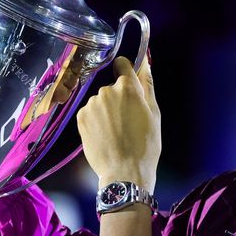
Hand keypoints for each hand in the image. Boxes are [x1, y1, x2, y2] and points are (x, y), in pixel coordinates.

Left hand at [76, 56, 159, 192]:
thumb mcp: (154, 114)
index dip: (127, 72)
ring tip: (116, 131)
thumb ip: (148, 85)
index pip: (122, 64)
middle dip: (119, 98)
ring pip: (101, 101)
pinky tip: (105, 135)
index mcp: (128, 88)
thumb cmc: (145, 145)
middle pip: (112, 86)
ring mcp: (91, 104)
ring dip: (107, 110)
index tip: (130, 82)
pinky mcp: (81, 117)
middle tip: (128, 120)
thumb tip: (145, 63)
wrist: (124, 172)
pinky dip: (96, 120)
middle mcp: (106, 91)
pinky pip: (90, 112)